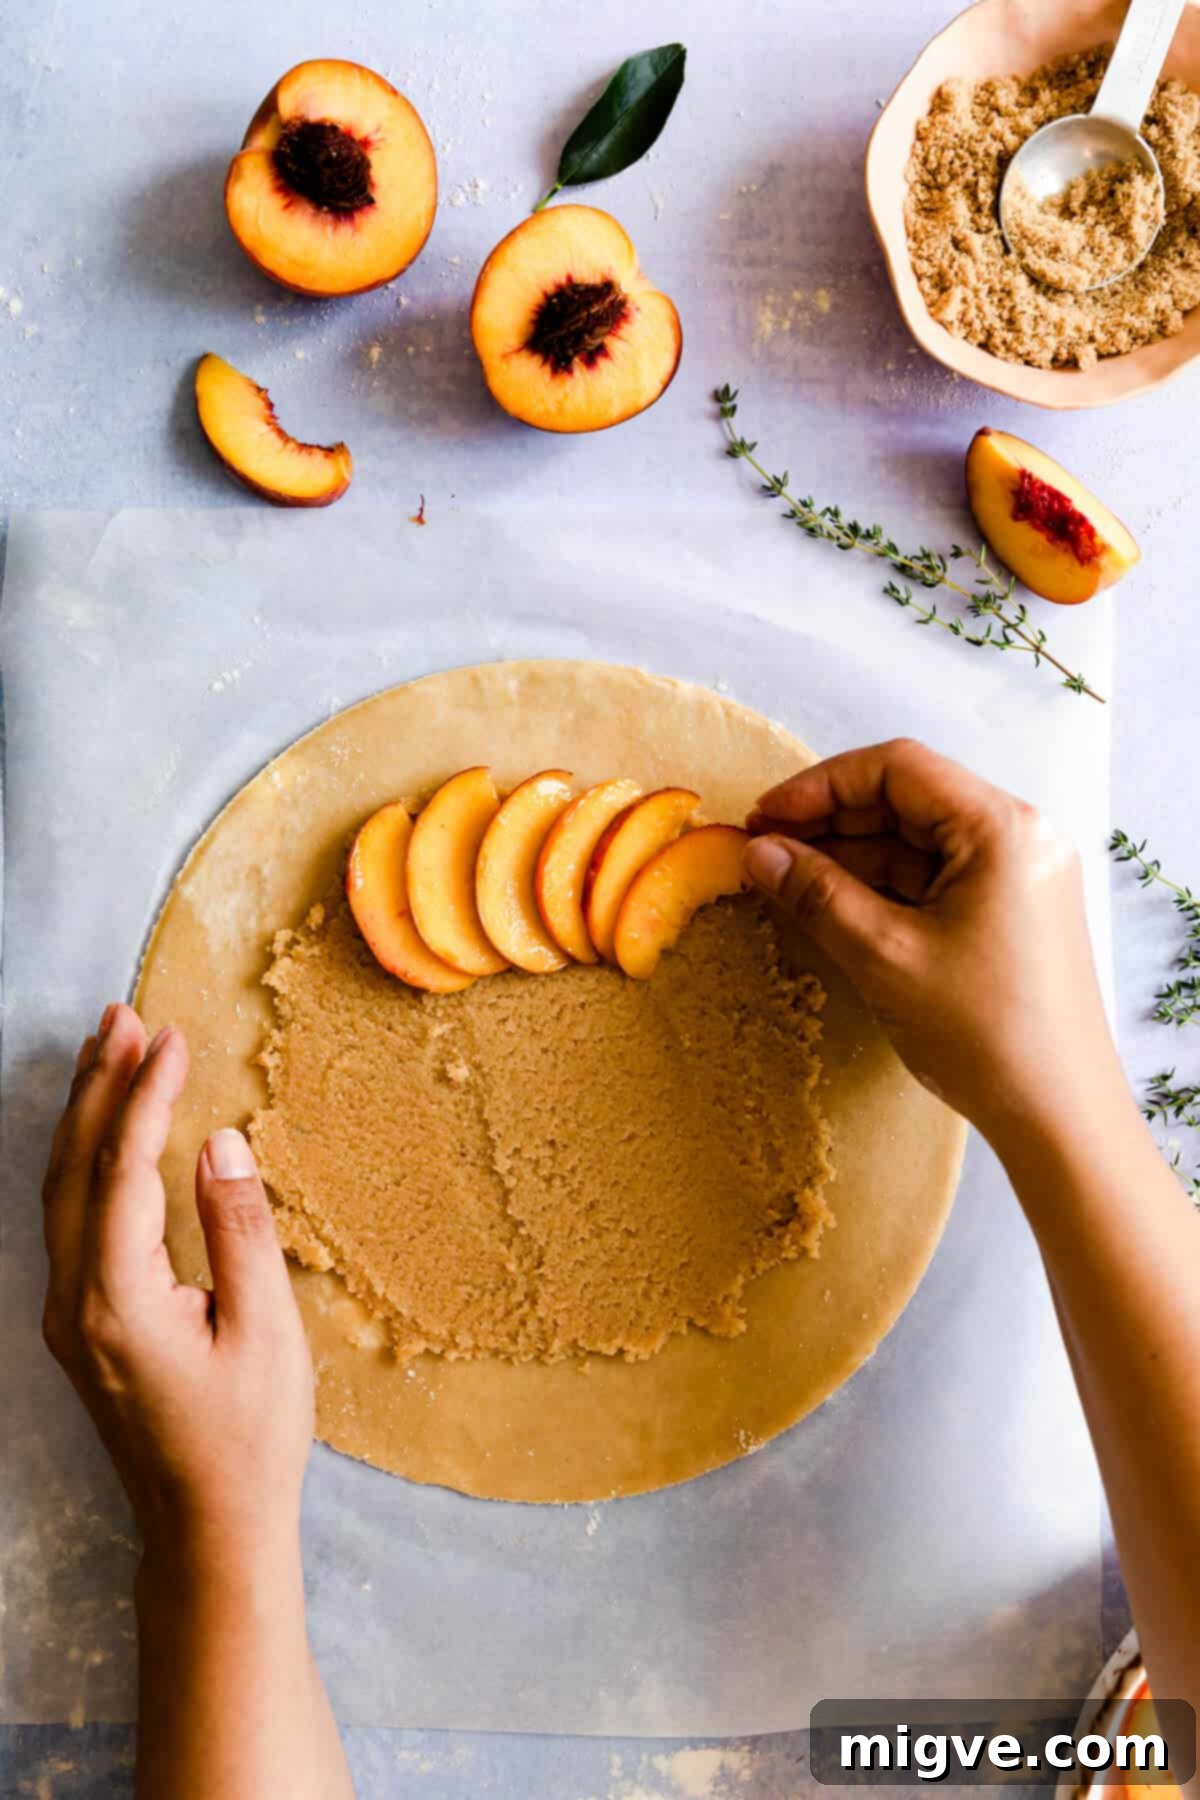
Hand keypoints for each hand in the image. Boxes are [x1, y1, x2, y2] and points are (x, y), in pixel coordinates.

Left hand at [41, 1004, 312, 1563]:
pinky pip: (69, 1221)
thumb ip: (239, 1230)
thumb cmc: (248, 1441)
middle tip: (121, 1017)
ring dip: (84, 1119)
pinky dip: (87, 1164)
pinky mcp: (79, 1328)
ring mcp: (66, 1318)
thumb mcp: (266, 1333)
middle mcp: (72, 1303)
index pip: (123, 1169)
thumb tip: (220, 1143)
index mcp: (116, 1300)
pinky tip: (106, 1139)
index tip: (173, 1036)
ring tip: (109, 1053)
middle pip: (72, 1169)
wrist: (207, 1533)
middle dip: (96, 1087)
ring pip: (61, 1193)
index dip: (146, 1096)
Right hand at [744, 738, 1121, 1142]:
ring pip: (917, 840)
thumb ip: (816, 894)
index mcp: (1002, 829)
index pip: (898, 769)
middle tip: (764, 850)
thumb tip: (758, 852)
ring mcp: (1018, 875)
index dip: (819, 786)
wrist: (1058, 1115)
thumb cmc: (985, 1035)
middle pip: (907, 799)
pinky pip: (935, 877)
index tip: (764, 819)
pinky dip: (881, 886)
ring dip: (850, 855)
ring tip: (785, 881)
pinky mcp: (1011, 911)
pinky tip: (830, 904)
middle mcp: (1019, 837)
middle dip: (830, 820)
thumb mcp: (885, 957)